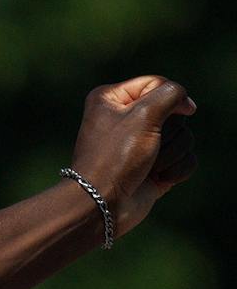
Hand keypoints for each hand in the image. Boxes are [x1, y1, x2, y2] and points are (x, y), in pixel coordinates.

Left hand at [70, 75, 198, 236]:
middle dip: (168, 133)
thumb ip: (171, 94)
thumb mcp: (144, 114)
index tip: (169, 114)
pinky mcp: (155, 168)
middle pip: (174, 113)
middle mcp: (125, 120)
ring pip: (184, 136)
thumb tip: (186, 105)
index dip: (168, 99)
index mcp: (111, 100)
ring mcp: (141, 146)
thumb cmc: (116, 157)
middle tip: (147, 149)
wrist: (102, 205)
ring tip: (149, 167)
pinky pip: (186, 159)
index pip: (157, 84)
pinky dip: (177, 170)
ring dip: (172, 154)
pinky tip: (158, 179)